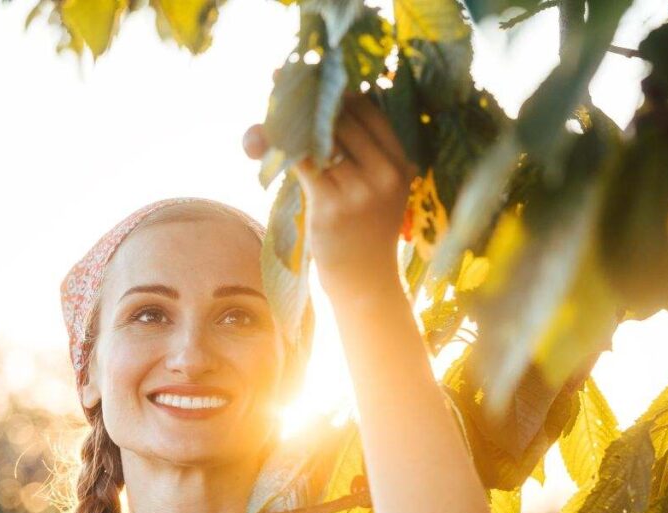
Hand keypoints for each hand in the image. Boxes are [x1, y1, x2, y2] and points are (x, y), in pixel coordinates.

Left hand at [243, 93, 417, 297]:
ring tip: (272, 114)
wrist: (365, 282)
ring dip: (291, 124)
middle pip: (342, 119)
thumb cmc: (364, 233)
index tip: (312, 74)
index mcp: (402, 163)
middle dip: (309, 101)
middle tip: (281, 86)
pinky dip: (282, 149)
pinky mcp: (331, 205)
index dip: (340, 90)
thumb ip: (357, 153)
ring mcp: (360, 190)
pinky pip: (301, 163)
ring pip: (318, 140)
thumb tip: (316, 112)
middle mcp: (385, 173)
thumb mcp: (376, 190)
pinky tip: (266, 141)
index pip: (370, 111)